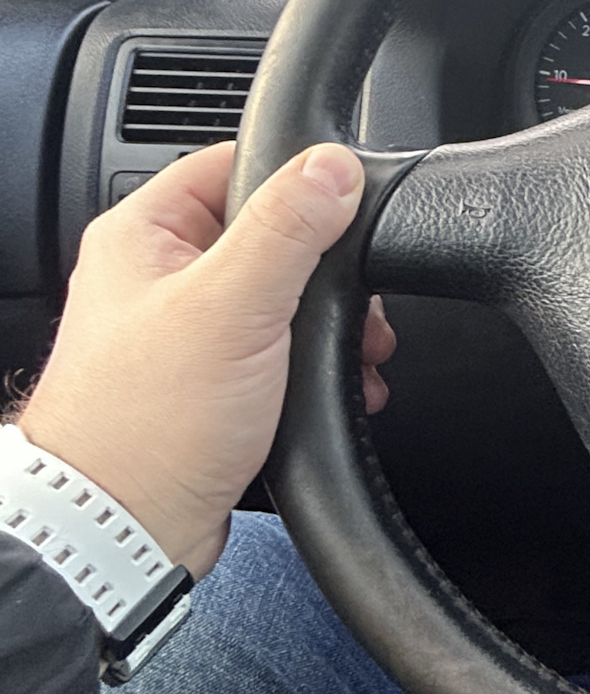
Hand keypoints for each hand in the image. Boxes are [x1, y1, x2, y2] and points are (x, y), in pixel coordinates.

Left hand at [17, 142, 395, 578]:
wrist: (124, 528)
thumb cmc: (150, 425)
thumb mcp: (233, 307)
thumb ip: (287, 229)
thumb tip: (333, 167)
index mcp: (145, 234)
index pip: (232, 164)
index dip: (295, 180)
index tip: (345, 206)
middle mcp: (156, 275)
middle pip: (268, 235)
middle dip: (328, 271)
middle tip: (358, 303)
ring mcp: (180, 331)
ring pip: (279, 297)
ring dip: (329, 324)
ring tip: (361, 354)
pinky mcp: (204, 382)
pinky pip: (274, 350)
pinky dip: (313, 364)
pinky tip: (340, 388)